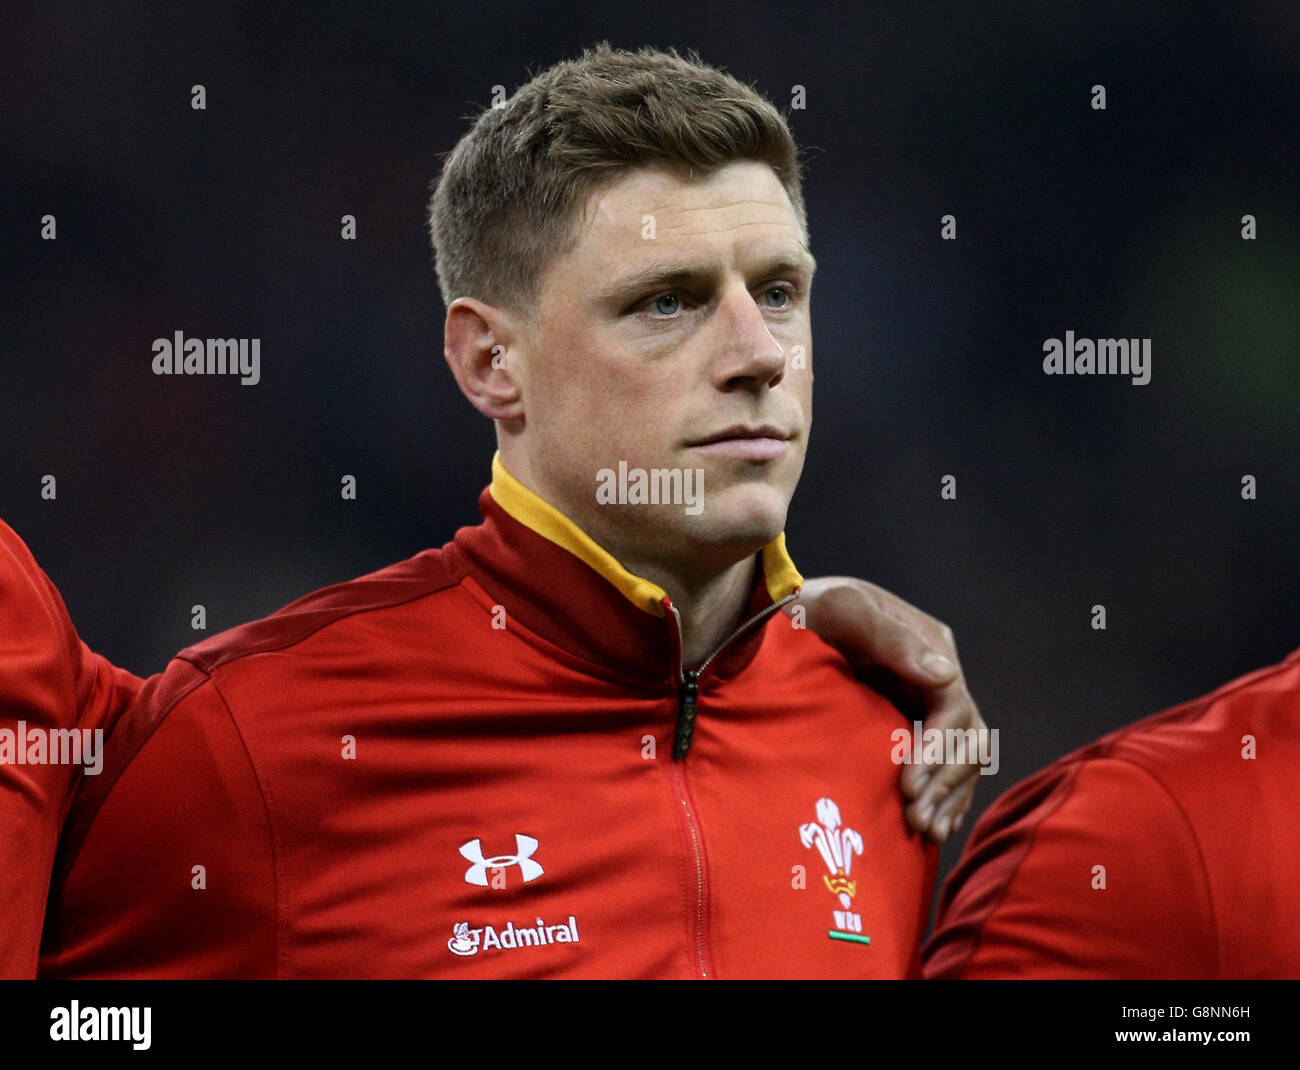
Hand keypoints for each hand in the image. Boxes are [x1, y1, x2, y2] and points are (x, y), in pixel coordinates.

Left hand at [790, 576, 985, 843]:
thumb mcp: (844, 609)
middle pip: (965, 737)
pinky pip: (941, 763)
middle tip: (916, 821)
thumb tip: (945, 676)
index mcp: (928, 644)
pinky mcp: (908, 720)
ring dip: (947, 796)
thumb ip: (890, 638)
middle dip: (944, 782)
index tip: (908, 787)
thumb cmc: (808, 608)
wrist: (779, 618)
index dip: (938, 751)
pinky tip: (933, 827)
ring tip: (924, 832)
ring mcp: (924, 698)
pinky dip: (943, 795)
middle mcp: (936, 674)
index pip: (954, 707)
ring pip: (960, 756)